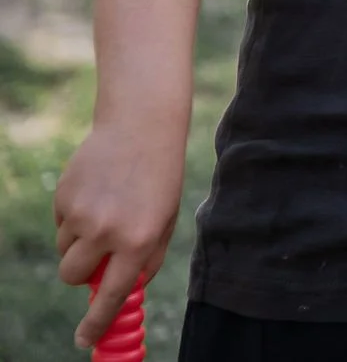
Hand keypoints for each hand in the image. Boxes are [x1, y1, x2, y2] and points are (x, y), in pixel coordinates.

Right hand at [53, 123, 183, 348]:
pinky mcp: (64, 198)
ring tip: (107, 208)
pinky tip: (97, 191)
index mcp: (139, 241)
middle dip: (82, 274)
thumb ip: (145, 259)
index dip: (96, 323)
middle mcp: (108, 232)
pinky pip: (61, 225)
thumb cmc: (158, 179)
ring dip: (79, 242)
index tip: (84, 340)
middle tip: (99, 254)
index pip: (113, 296)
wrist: (141, 129)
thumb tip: (123, 293)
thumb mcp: (164, 221)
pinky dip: (74, 217)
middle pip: (74, 277)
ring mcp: (82, 215)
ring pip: (65, 251)